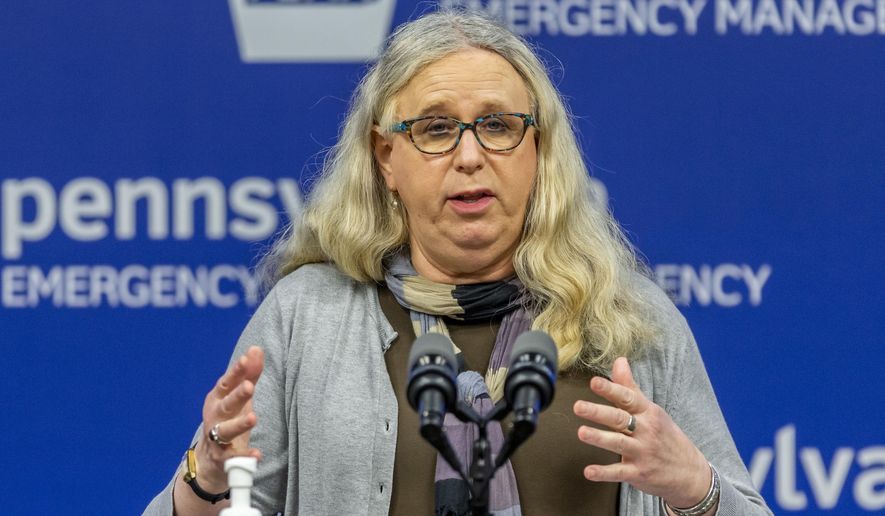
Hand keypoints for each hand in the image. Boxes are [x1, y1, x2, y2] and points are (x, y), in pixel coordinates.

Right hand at [194, 346, 264, 491]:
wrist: (209, 459)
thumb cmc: (227, 419)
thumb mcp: (238, 397)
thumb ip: (249, 374)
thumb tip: (256, 349)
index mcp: (218, 399)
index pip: (227, 383)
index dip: (236, 372)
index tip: (246, 360)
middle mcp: (215, 417)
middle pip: (226, 405)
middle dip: (237, 395)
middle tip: (250, 386)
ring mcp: (217, 438)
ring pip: (226, 431)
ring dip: (239, 424)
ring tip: (253, 418)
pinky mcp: (223, 459)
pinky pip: (233, 458)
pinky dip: (245, 456)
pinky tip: (257, 454)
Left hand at [573, 357, 711, 508]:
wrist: (691, 473)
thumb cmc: (666, 437)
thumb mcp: (652, 410)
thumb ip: (630, 387)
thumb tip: (619, 360)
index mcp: (648, 412)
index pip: (627, 398)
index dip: (610, 389)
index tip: (594, 382)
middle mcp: (645, 430)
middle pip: (620, 419)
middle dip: (598, 412)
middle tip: (578, 407)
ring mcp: (642, 452)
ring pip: (618, 443)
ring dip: (599, 438)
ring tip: (581, 432)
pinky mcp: (639, 473)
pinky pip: (619, 472)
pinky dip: (603, 473)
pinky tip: (589, 472)